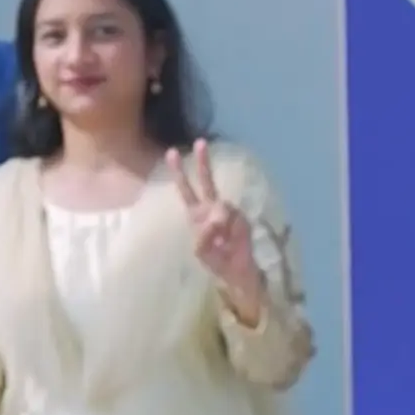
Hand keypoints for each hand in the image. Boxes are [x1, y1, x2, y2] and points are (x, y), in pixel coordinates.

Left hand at [168, 140, 260, 301]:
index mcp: (195, 214)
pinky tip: (231, 240)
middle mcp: (211, 208)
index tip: (172, 152)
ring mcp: (228, 212)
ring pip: (222, 205)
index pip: (185, 189)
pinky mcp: (242, 220)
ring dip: (219, 222)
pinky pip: (235, 219)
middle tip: (200, 142)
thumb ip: (203, 234)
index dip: (179, 172)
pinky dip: (231, 230)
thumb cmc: (215, 261)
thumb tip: (216, 218)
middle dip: (203, 162)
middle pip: (206, 181)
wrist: (236, 272)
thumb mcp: (200, 250)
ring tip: (221, 240)